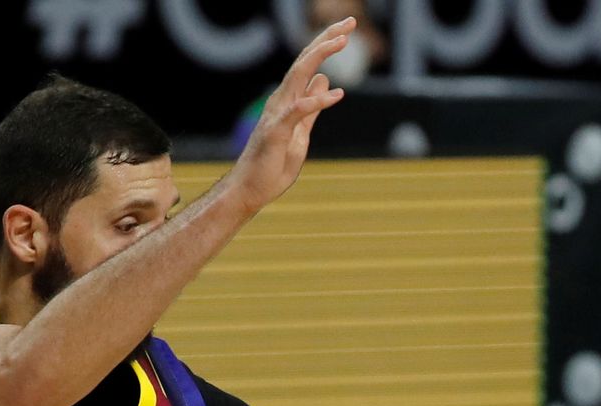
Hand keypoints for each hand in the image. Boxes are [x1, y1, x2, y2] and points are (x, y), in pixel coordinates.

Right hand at [231, 20, 352, 209]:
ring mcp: (277, 114)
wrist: (251, 189)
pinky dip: (316, 101)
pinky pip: (298, 112)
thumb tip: (324, 81)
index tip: (346, 29)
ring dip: (320, 56)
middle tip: (349, 22)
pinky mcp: (276, 132)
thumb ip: (312, 107)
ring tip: (342, 41)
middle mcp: (280, 100)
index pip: (308, 64)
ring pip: (298, 76)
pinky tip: (337, 95)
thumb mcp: (302, 133)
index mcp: (288, 100)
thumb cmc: (272, 164)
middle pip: (304, 61)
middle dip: (326, 38)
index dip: (326, 44)